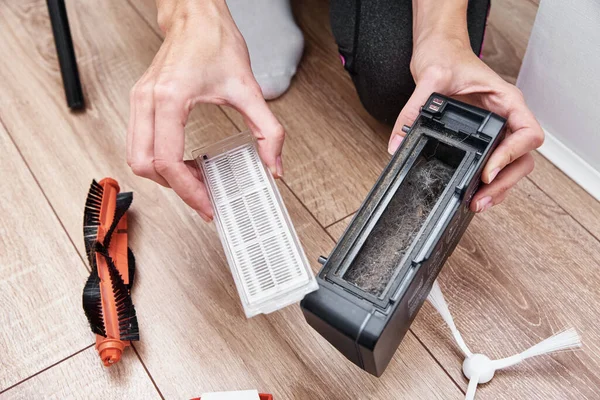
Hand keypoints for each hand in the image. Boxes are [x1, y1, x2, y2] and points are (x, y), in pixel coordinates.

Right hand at [127, 0, 284, 220]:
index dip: (187, 190)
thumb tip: (273, 163)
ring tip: (195, 182)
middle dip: (173, 188)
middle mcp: (147, 100)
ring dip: (164, 177)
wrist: (196, 15)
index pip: (167, 160)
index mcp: (170, 98)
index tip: (206, 204)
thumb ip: (267, 130)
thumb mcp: (248, 89)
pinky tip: (184, 162)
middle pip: (144, 164)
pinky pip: (139, 142)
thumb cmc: (213, 40)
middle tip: (202, 198)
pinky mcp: (141, 101)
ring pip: (136, 156)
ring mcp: (139, 100)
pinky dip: (158, 160)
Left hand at [388, 34, 543, 212]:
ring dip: (499, 187)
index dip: (513, 155)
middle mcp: (507, 116)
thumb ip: (414, 109)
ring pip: (511, 165)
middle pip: (522, 157)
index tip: (489, 170)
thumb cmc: (446, 56)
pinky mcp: (483, 137)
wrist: (439, 51)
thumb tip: (399, 142)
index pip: (527, 132)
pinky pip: (494, 163)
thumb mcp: (430, 77)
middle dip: (504, 182)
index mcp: (506, 100)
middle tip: (480, 199)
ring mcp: (497, 128)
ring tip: (477, 203)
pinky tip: (473, 193)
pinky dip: (487, 181)